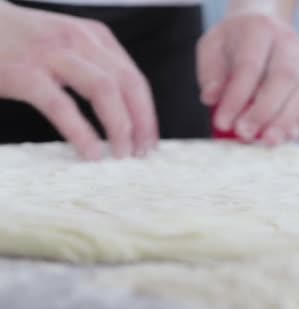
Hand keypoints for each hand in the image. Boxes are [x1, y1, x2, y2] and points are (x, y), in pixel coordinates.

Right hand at [0, 2, 157, 159]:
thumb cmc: (21, 43)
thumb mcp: (68, 46)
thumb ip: (94, 69)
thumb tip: (125, 113)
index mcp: (94, 37)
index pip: (135, 78)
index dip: (148, 114)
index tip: (150, 141)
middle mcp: (79, 40)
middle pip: (127, 84)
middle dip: (141, 122)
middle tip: (142, 153)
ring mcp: (51, 54)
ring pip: (104, 90)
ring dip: (119, 126)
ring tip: (122, 154)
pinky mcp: (24, 73)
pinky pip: (62, 106)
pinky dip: (81, 133)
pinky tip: (90, 153)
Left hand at [197, 7, 298, 145]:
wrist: (262, 27)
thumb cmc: (233, 42)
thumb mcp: (212, 47)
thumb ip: (210, 73)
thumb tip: (212, 99)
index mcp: (259, 30)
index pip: (250, 66)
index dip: (236, 97)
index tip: (221, 122)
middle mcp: (287, 44)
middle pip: (283, 78)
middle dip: (263, 111)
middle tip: (243, 134)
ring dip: (285, 121)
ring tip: (267, 142)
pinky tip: (285, 137)